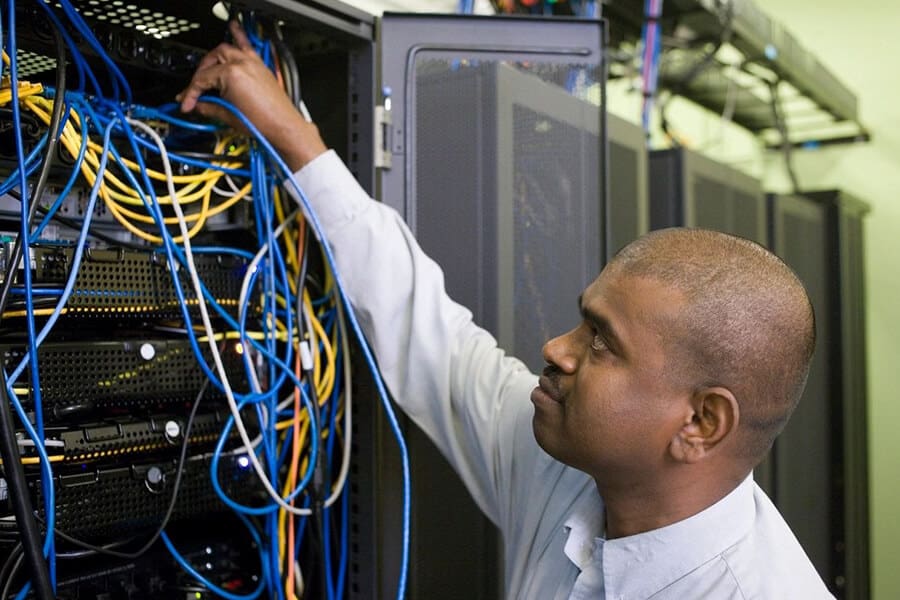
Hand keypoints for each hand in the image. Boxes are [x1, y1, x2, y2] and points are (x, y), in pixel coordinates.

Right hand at [177, 20, 326, 170]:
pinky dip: (239, 37)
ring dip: (213, 57)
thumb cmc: (262, 123)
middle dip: (200, 74)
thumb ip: (208, 107)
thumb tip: (197, 104)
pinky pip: (247, 46)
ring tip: (205, 65)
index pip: (202, 79)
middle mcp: (242, 63)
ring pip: (226, 49)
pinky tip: (234, 27)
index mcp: (231, 74)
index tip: (187, 103)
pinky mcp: (260, 66)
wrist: (283, 127)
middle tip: (196, 89)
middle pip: (211, 61)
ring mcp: (252, 63)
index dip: (191, 93)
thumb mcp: (228, 116)